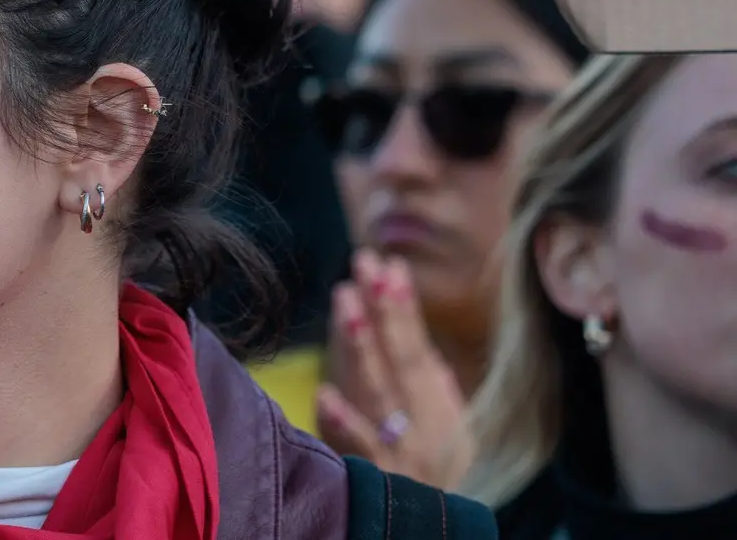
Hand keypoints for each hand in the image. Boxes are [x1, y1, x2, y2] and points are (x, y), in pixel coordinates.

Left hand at [316, 251, 474, 489]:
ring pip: (380, 392)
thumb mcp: (450, 437)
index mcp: (439, 409)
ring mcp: (402, 450)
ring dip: (362, 346)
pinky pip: (361, 449)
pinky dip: (344, 422)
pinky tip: (325, 394)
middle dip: (384, 308)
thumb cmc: (437, 481)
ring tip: (345, 305)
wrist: (432, 534)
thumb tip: (430, 353)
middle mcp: (424, 425)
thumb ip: (437, 393)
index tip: (390, 265)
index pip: (418, 348)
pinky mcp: (379, 477)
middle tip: (364, 263)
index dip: (404, 306)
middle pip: (401, 359)